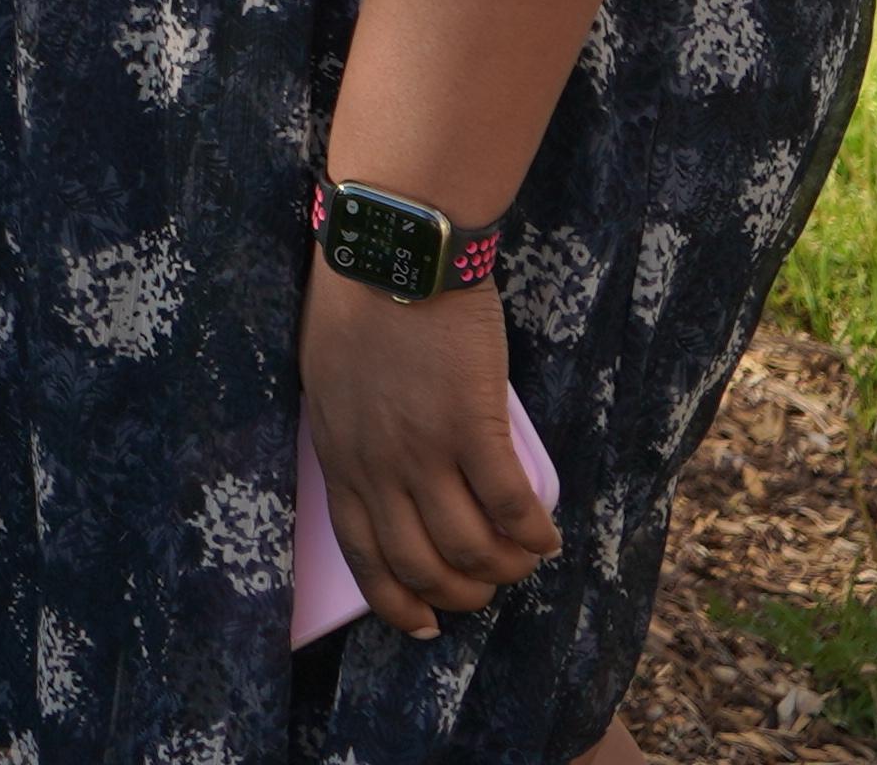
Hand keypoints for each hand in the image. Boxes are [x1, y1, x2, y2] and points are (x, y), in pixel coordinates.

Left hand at [299, 261, 554, 636]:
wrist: (394, 249)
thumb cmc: (357, 301)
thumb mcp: (329, 379)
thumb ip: (351, 431)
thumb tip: (381, 474)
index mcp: (337, 453)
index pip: (362, 552)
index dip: (394, 600)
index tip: (423, 626)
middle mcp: (376, 463)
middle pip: (421, 563)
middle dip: (460, 593)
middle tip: (487, 587)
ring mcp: (424, 448)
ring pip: (469, 548)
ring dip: (503, 568)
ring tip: (523, 559)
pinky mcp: (473, 425)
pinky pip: (510, 506)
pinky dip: (533, 533)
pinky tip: (547, 536)